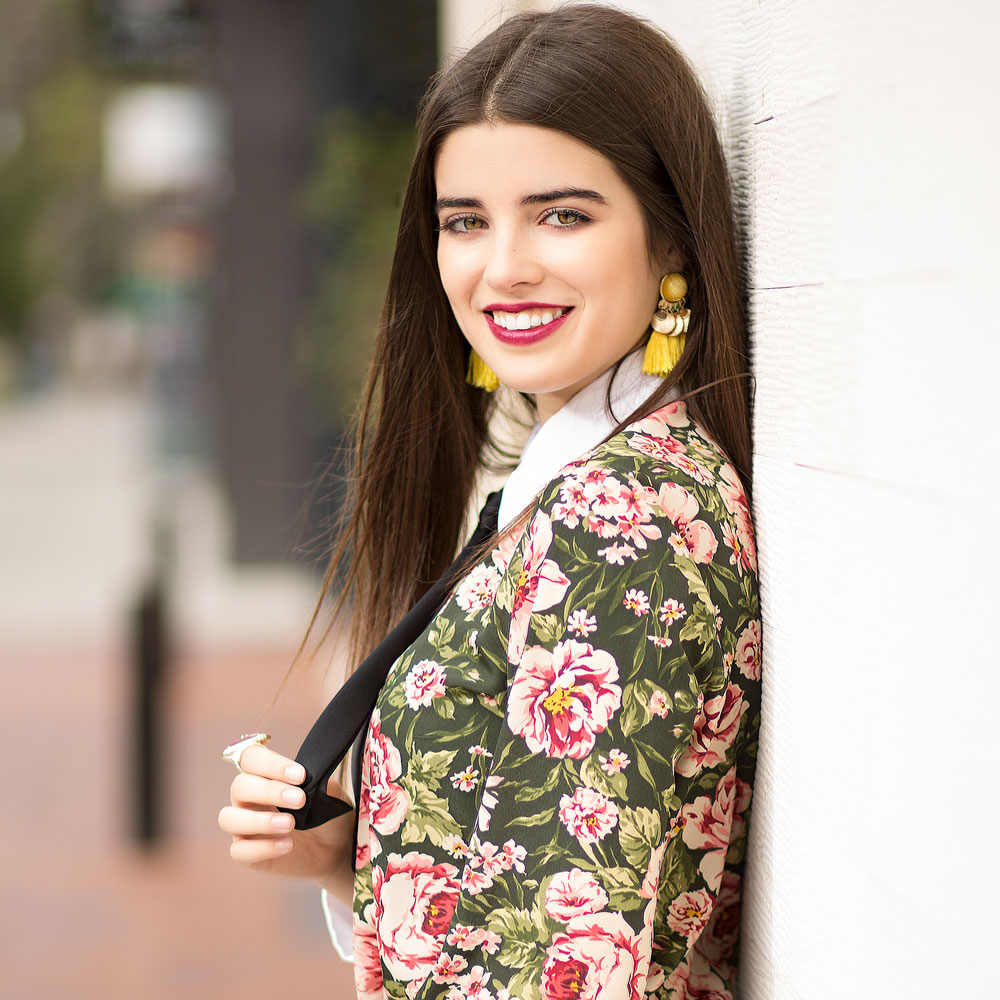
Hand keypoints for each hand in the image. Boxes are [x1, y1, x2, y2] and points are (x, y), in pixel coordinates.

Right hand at [218, 744, 355, 904]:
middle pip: (239, 786)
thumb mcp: (328, 792)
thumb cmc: (327, 813)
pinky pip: (239, 851)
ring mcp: (244, 827)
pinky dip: (262, 848)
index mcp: (265, 776)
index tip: (300, 775)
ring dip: (259, 820)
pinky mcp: (247, 854)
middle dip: (269, 791)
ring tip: (290, 824)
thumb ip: (315, 780)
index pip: (252, 758)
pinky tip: (287, 845)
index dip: (271, 764)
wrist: (336, 847)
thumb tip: (307, 778)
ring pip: (228, 819)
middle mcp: (249, 799)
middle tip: (300, 800)